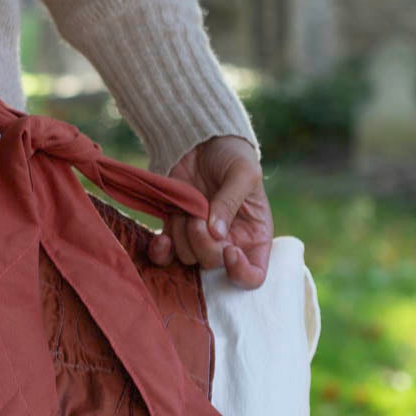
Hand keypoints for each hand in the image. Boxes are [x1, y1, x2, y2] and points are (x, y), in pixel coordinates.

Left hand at [146, 134, 270, 288]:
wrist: (202, 140)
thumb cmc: (232, 155)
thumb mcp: (243, 173)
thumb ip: (231, 202)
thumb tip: (217, 233)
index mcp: (254, 235)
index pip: (253, 274)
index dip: (240, 272)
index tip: (229, 250)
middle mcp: (228, 242)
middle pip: (214, 265)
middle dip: (203, 243)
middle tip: (198, 217)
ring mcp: (199, 238)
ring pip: (188, 258)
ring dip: (183, 234)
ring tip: (188, 208)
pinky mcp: (175, 230)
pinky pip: (165, 255)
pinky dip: (161, 251)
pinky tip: (162, 238)